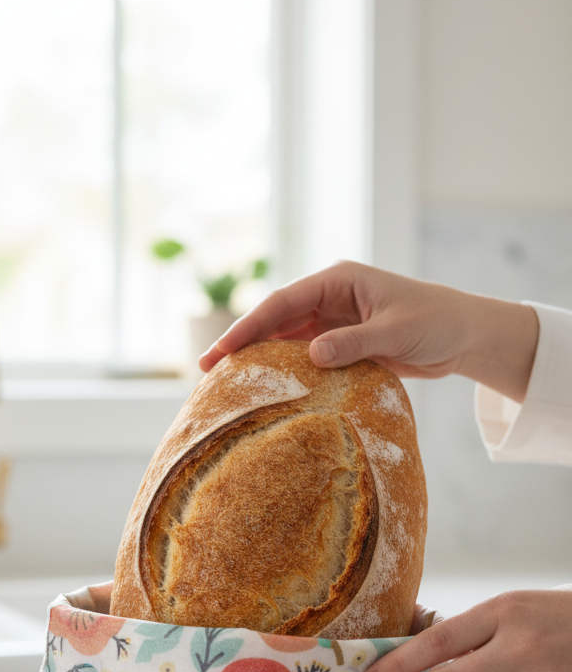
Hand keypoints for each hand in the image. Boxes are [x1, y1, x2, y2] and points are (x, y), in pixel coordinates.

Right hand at [199, 260, 538, 402]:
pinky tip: (267, 391)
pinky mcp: (342, 343)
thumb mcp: (395, 332)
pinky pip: (305, 357)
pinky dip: (285, 372)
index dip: (248, 326)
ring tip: (227, 385)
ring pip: (285, 340)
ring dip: (259, 360)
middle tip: (206, 372)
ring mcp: (333, 320)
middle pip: (275, 320)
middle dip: (242, 344)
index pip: (282, 302)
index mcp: (338, 280)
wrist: (464, 334)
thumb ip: (354, 344)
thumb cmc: (436, 322)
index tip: (222, 351)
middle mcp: (330, 297)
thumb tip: (312, 355)